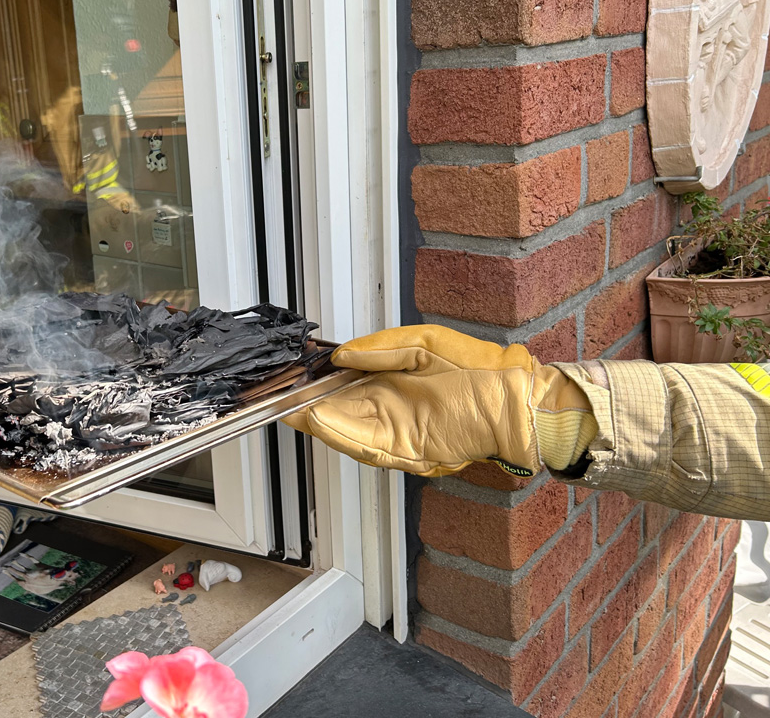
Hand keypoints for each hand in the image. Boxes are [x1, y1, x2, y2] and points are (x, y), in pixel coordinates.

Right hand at [284, 325, 592, 476]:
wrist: (517, 403)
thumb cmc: (480, 370)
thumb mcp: (424, 343)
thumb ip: (380, 349)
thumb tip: (340, 355)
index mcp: (391, 381)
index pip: (344, 384)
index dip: (318, 382)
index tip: (293, 376)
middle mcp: (389, 410)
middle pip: (339, 411)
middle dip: (308, 406)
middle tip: (279, 398)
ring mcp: (396, 433)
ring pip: (347, 431)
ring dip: (319, 423)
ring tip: (291, 410)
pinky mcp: (408, 452)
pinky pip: (367, 447)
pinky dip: (343, 437)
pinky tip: (321, 423)